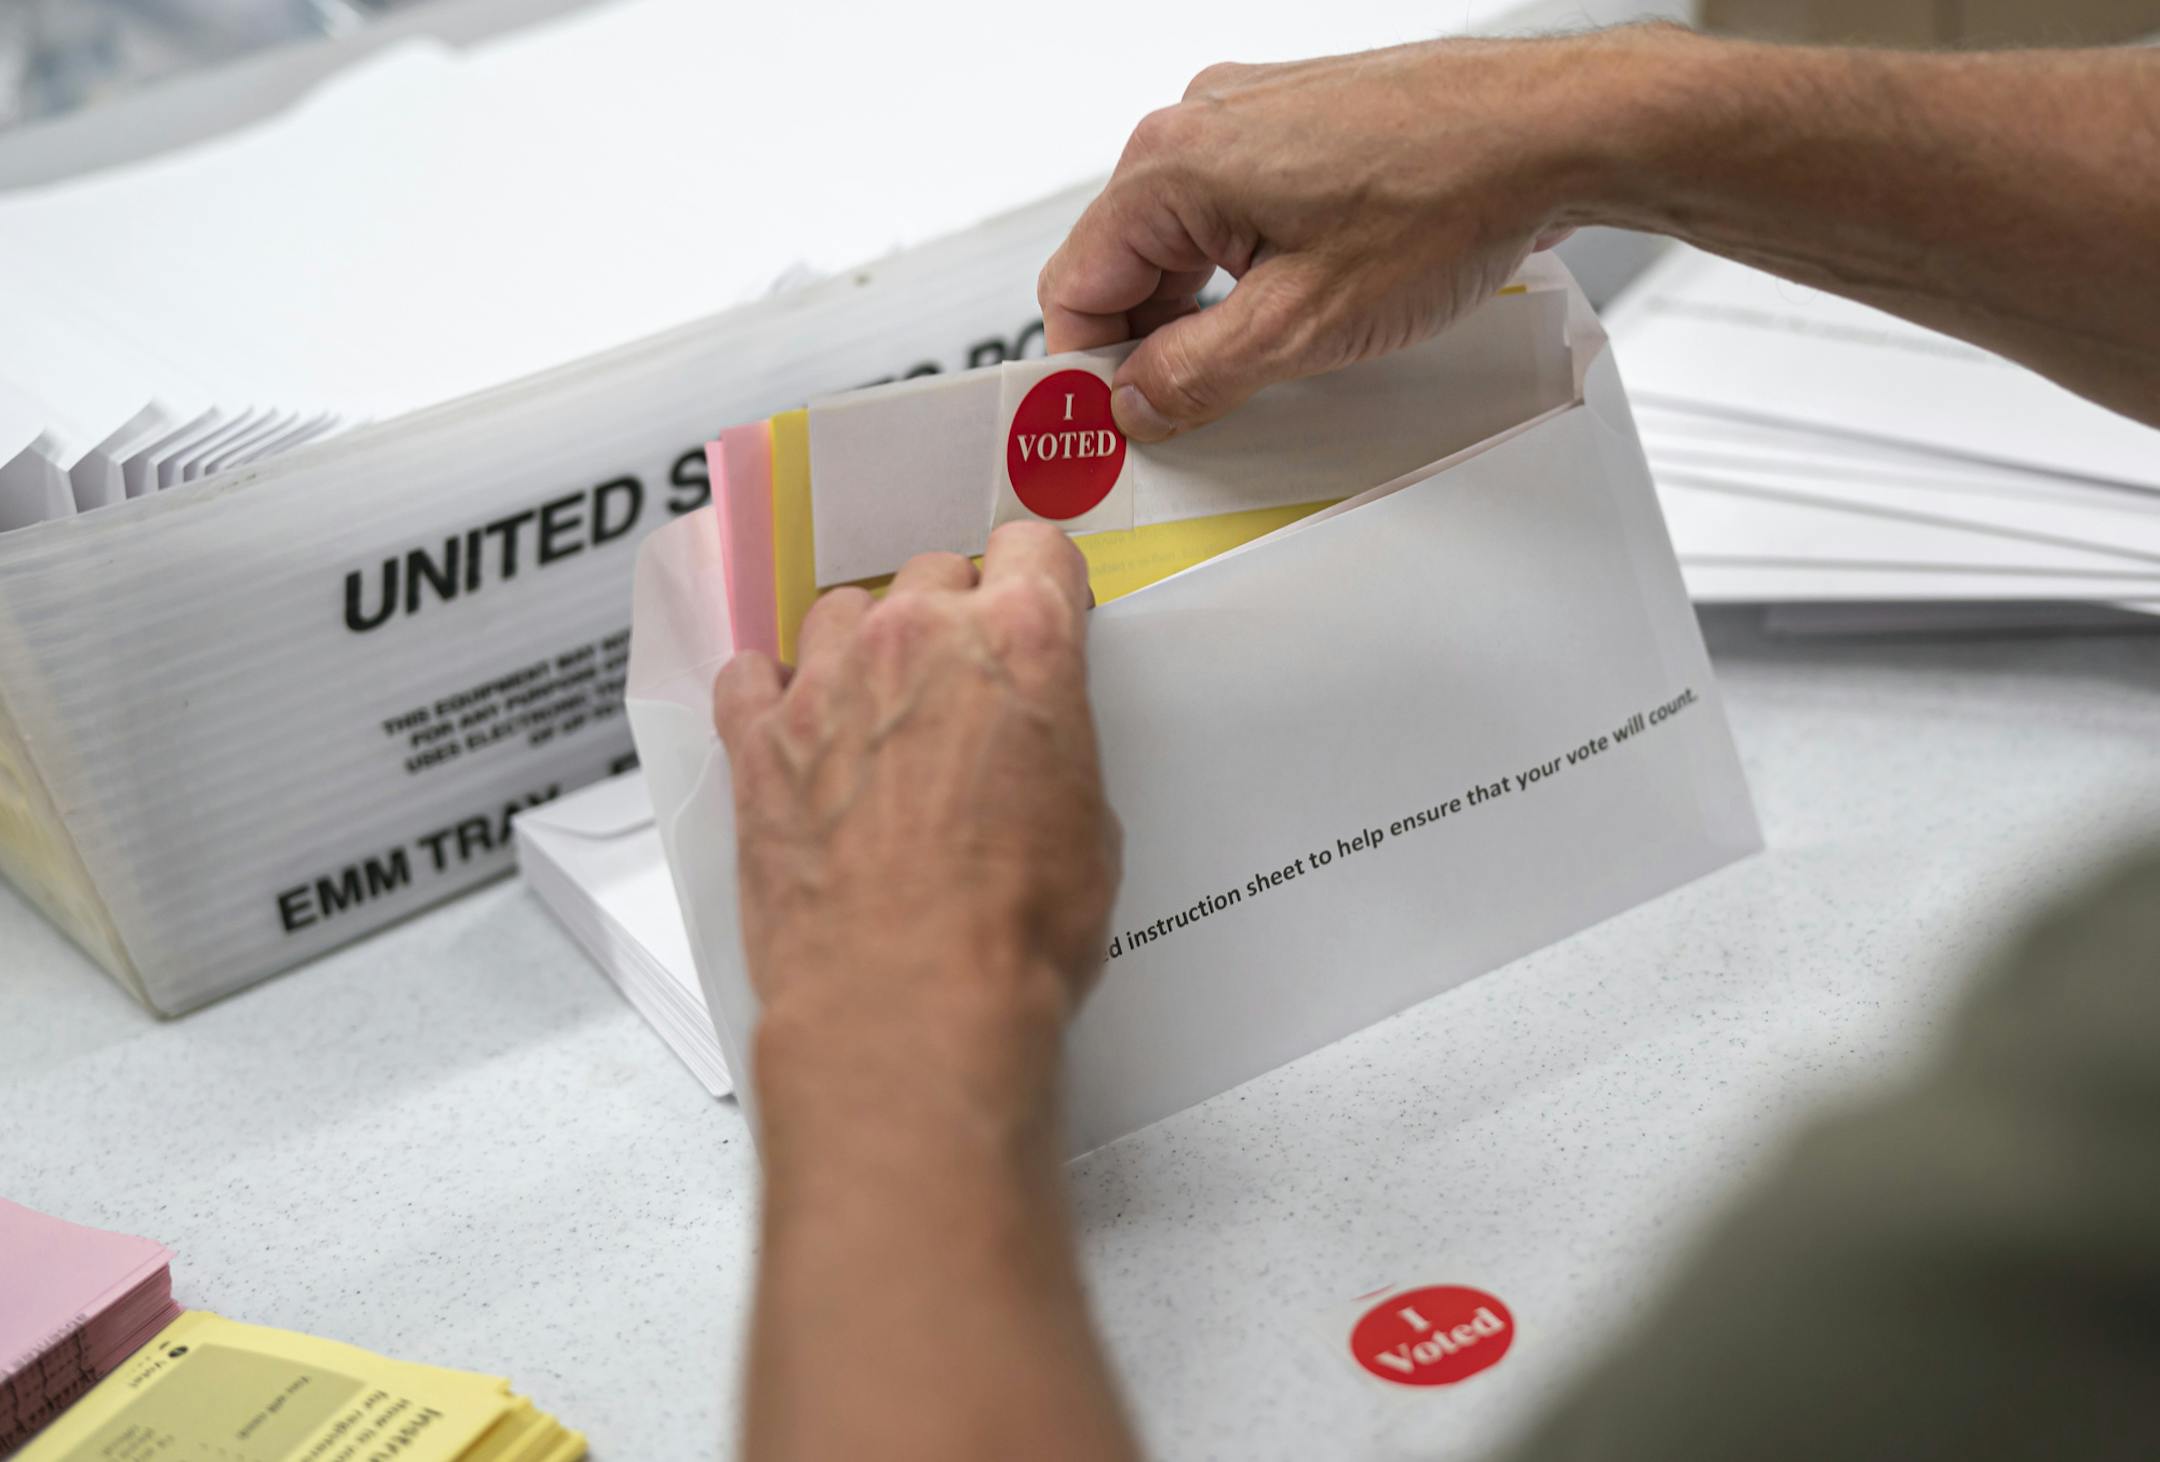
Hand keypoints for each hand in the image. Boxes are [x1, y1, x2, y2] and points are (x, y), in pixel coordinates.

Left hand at [712, 522, 1120, 1134]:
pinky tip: (797, 730)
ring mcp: (827, 683)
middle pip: (934, 573)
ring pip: (842, 611)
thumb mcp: (1090, 824)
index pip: (1035, 548)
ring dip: (864, 648)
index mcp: (1021, 642)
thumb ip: (1054, 745)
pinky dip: (773, 693)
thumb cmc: (1010, 932)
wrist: (910, 1003)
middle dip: (952, 617)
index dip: (1041, 581)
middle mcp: (917, 640)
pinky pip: (750, 674)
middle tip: (963, 683)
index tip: (1038, 606)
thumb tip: (1032, 749)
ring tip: (878, 711)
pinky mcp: (757, 740)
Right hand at [1037, 30, 1670, 440]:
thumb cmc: (1448, 195)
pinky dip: (1248, 273)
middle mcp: (1200, 125)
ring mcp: (1250, 119)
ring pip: (1183, 243)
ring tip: (1263, 364)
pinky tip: (1297, 311)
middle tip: (1186, 414)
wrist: (1552, 133)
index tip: (1108, 425)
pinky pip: (1236, 215)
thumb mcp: (1301, 327)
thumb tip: (1136, 400)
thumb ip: (1195, 375)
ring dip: (1202, 313)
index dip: (1086, 371)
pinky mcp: (1297, 128)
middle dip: (1149, 345)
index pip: (1074, 284)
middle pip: (1126, 264)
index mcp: (1171, 163)